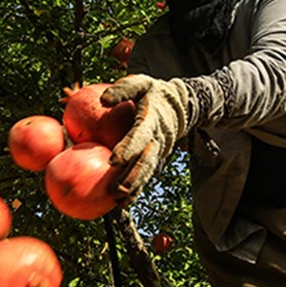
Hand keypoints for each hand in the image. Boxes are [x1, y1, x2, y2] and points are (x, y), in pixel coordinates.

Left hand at [100, 75, 193, 200]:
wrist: (182, 104)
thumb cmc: (153, 92)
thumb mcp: (141, 83)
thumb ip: (123, 89)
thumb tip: (103, 99)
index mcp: (152, 120)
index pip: (140, 135)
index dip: (129, 147)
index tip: (114, 160)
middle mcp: (159, 138)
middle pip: (146, 161)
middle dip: (132, 177)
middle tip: (115, 190)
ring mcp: (160, 151)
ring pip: (147, 172)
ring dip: (134, 188)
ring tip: (118, 203)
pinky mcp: (158, 158)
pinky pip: (147, 174)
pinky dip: (137, 189)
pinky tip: (122, 203)